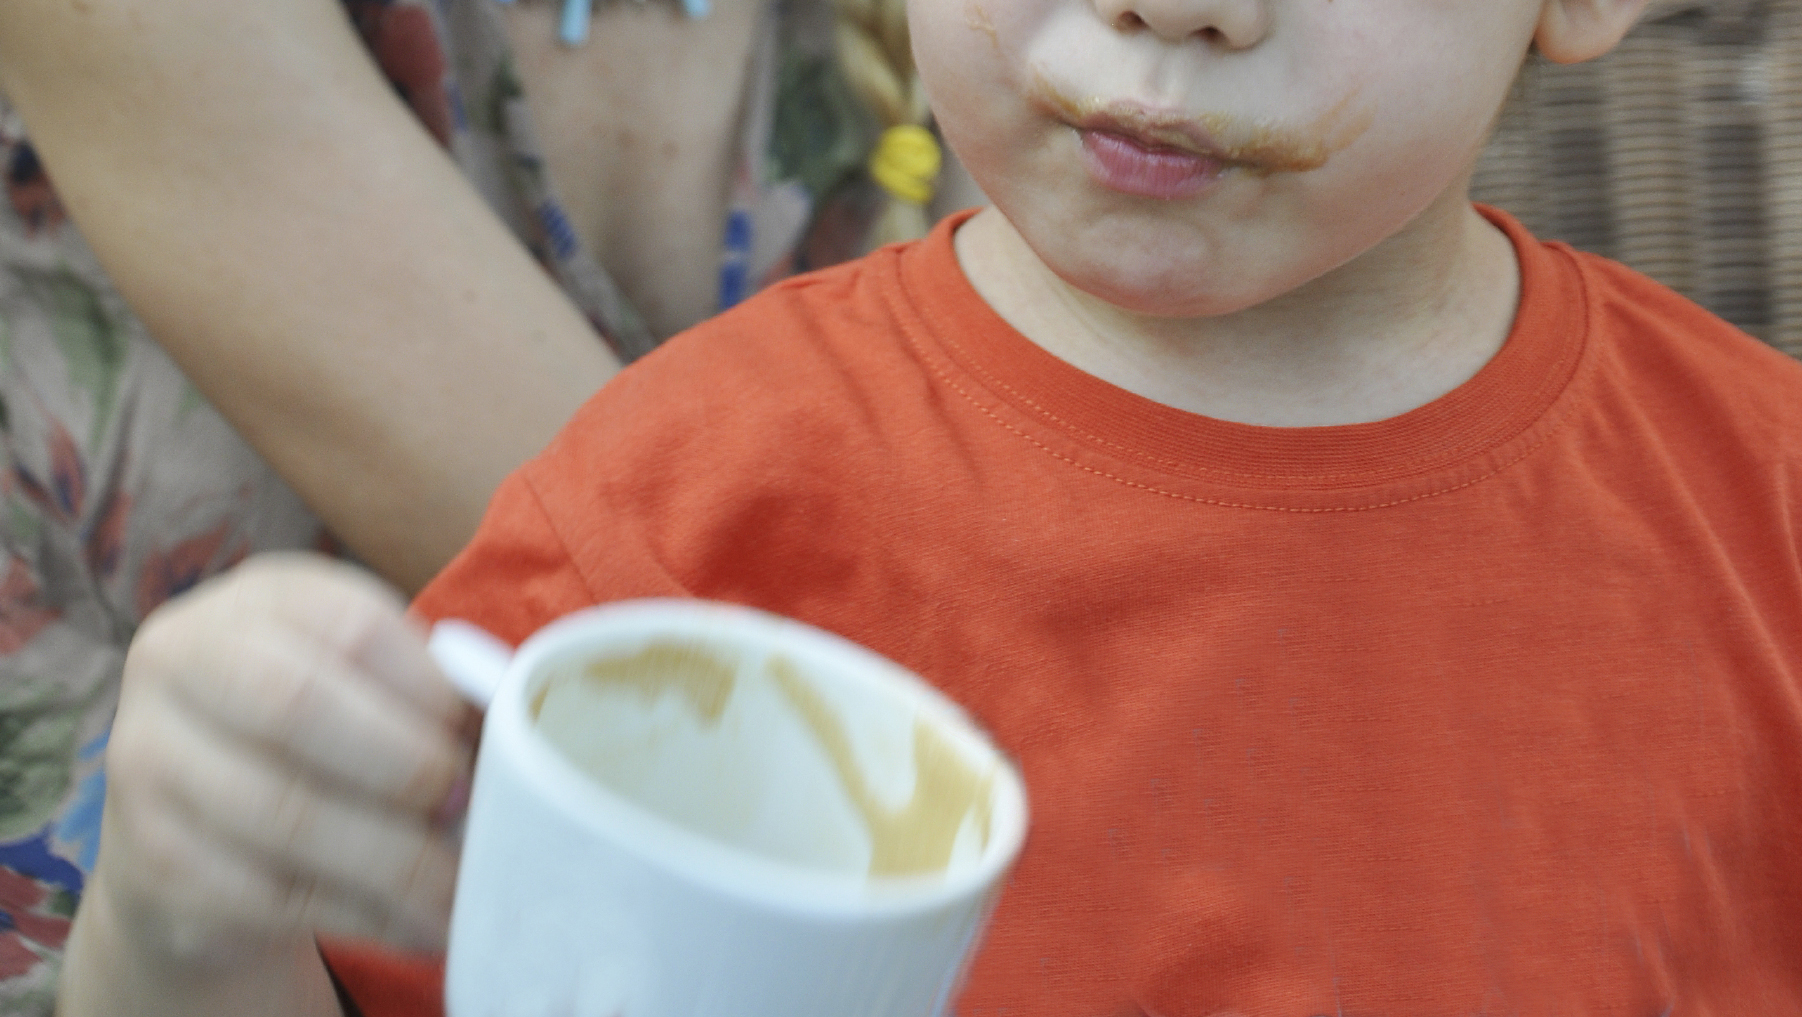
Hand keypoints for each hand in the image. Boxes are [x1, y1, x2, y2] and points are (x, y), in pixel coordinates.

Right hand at [93, 552, 473, 969]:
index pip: (350, 626)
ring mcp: (148, 759)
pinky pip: (274, 894)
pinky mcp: (152, 860)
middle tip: (464, 808)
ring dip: (399, 861)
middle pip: (298, 705)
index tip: (479, 739)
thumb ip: (430, 690)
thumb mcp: (365, 686)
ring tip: (463, 885)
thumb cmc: (318, 737)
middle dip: (404, 766)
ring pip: (288, 813)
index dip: (428, 690)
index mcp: (257, 600)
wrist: (199, 831)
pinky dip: (367, 915)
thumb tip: (517, 726)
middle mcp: (180, 660)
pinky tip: (419, 924)